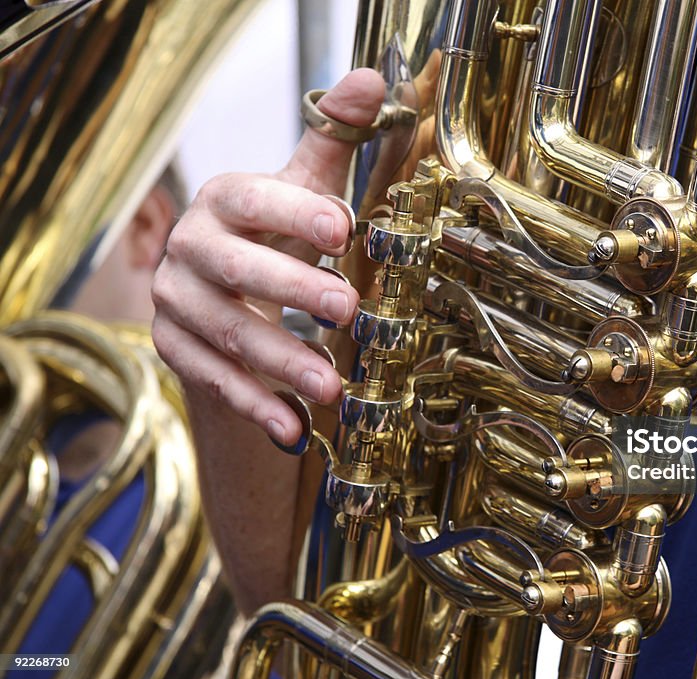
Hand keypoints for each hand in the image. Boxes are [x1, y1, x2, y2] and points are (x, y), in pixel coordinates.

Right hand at [152, 69, 385, 445]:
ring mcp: (175, 302)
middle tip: (349, 310)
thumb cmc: (278, 232)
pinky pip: (212, 381)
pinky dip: (255, 405)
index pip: (254, 201)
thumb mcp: (305, 187)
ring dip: (280, 361)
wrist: (229, 287)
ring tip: (333, 388)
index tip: (345, 229)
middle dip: (293, 290)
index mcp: (224, 200)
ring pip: (225, 332)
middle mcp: (189, 248)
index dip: (295, 212)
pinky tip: (294, 429)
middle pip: (237, 270)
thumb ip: (334, 139)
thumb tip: (370, 79)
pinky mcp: (175, 350)